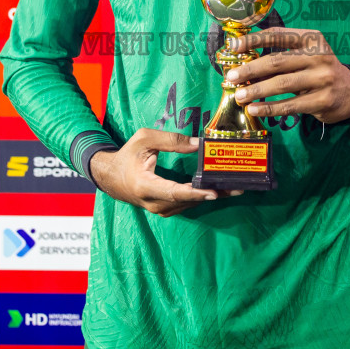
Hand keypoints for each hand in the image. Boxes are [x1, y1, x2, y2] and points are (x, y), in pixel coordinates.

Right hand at [89, 128, 241, 216]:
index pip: (174, 192)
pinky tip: (219, 189)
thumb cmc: (127, 155)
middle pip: (188, 200)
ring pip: (190, 204)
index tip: (214, 192)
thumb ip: (171, 140)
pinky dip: (202, 196)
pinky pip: (187, 204)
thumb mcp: (144, 139)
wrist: (110, 177)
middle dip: (214, 193)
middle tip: (239, 186)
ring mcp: (159, 209)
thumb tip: (198, 144)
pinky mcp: (165, 209)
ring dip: (212, 195)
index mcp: (145, 186)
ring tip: (235, 187)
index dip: (195, 192)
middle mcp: (153, 202)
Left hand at [224, 27, 349, 123]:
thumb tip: (244, 62)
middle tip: (231, 76)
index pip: (278, 35)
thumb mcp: (307, 55)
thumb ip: (282, 55)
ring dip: (257, 90)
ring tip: (240, 95)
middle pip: (277, 61)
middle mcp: (319, 56)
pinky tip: (255, 109)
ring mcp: (323, 78)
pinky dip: (269, 108)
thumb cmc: (320, 70)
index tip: (232, 46)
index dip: (253, 40)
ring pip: (282, 84)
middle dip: (250, 69)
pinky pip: (290, 105)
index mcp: (312, 38)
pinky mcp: (323, 100)